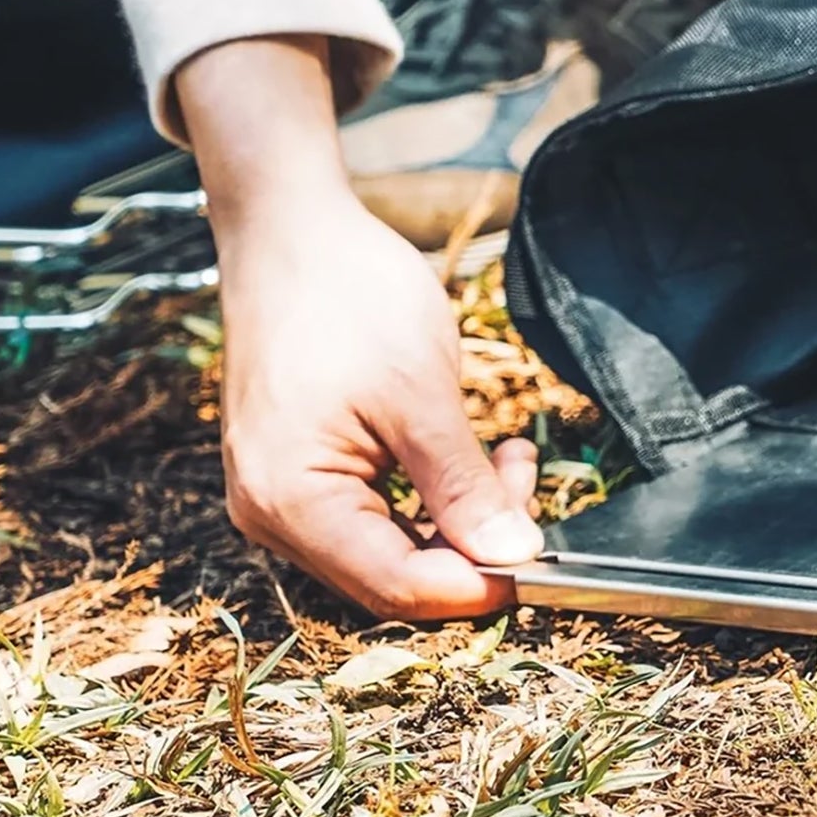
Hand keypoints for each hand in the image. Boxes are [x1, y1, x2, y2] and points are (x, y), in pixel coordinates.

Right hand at [181, 36, 542, 618]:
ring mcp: (280, 497)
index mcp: (292, 503)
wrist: (287, 228)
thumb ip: (463, 486)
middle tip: (527, 474)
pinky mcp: (298, 472)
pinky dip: (428, 497)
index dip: (478, 584)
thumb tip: (515, 558)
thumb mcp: (420, 394)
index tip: (543, 550)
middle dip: (473, 544)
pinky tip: (470, 456)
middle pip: (394, 577)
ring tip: (508, 455)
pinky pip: (372, 515)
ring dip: (458, 519)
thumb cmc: (345, 296)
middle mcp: (272, 516)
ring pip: (389, 549)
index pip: (399, 588)